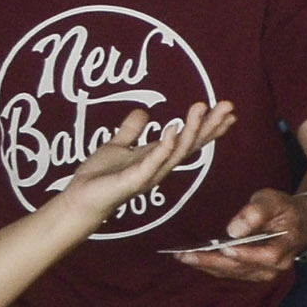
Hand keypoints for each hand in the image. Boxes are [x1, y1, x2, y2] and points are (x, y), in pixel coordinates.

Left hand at [46, 102, 229, 236]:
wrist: (79, 199)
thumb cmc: (99, 178)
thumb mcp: (117, 146)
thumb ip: (130, 131)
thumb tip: (143, 111)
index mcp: (157, 158)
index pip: (189, 140)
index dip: (208, 126)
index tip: (227, 110)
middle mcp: (159, 167)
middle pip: (191, 145)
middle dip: (210, 126)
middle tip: (228, 106)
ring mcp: (149, 175)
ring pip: (177, 152)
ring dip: (191, 130)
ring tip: (201, 108)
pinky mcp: (133, 181)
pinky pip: (152, 163)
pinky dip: (164, 147)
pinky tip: (172, 129)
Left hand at [175, 184, 306, 286]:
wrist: (298, 223)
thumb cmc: (284, 209)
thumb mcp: (273, 201)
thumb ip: (256, 212)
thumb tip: (233, 230)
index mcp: (284, 248)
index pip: (266, 256)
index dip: (245, 253)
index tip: (224, 247)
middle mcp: (275, 268)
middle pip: (242, 267)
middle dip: (212, 261)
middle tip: (186, 255)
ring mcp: (263, 273)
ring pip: (233, 272)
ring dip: (207, 266)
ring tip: (183, 257)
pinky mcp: (252, 273)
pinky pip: (231, 272)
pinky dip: (212, 266)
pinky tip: (195, 259)